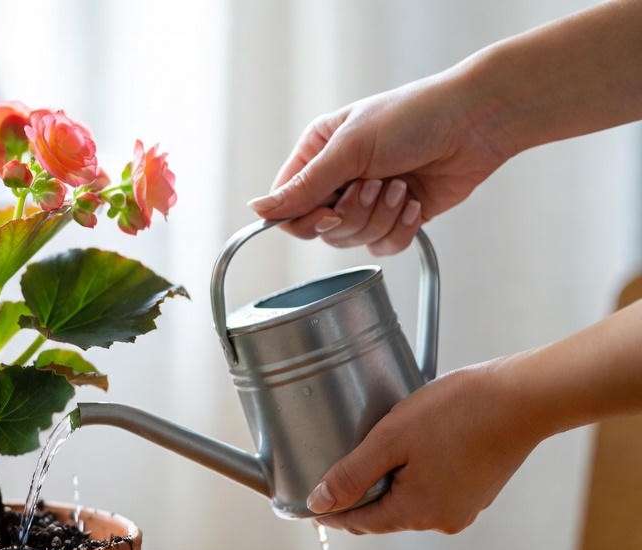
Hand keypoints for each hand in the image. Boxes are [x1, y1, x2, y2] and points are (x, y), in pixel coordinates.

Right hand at [248, 67, 511, 255]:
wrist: (476, 122)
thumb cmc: (415, 117)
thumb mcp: (350, 148)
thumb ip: (303, 185)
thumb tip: (257, 209)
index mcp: (318, 154)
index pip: (289, 205)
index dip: (306, 218)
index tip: (329, 211)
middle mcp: (339, 179)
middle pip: (321, 229)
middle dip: (354, 213)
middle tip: (375, 184)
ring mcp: (368, 201)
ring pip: (353, 241)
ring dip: (382, 216)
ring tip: (402, 184)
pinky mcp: (397, 218)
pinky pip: (383, 246)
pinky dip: (401, 228)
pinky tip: (415, 200)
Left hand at [307, 361, 544, 534]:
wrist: (524, 396)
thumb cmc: (456, 412)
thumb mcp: (391, 438)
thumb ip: (352, 474)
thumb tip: (319, 503)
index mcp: (418, 513)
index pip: (360, 523)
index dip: (332, 512)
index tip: (310, 503)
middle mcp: (443, 520)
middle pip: (384, 514)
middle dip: (359, 497)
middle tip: (336, 473)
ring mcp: (465, 507)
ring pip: (410, 501)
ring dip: (388, 484)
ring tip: (372, 457)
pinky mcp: (478, 490)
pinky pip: (433, 489)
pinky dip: (415, 476)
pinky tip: (409, 451)